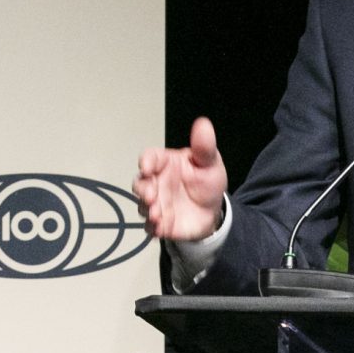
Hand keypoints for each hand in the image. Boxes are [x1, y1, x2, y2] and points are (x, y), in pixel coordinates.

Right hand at [133, 117, 228, 240]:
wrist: (214, 210)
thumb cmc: (207, 181)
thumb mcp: (210, 162)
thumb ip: (204, 147)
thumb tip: (203, 123)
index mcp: (165, 163)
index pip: (150, 158)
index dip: (146, 161)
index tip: (147, 166)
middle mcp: (156, 182)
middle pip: (140, 184)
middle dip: (143, 190)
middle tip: (151, 196)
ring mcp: (156, 203)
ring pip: (143, 206)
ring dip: (147, 210)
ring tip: (157, 214)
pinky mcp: (160, 223)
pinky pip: (150, 227)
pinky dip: (152, 228)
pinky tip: (159, 229)